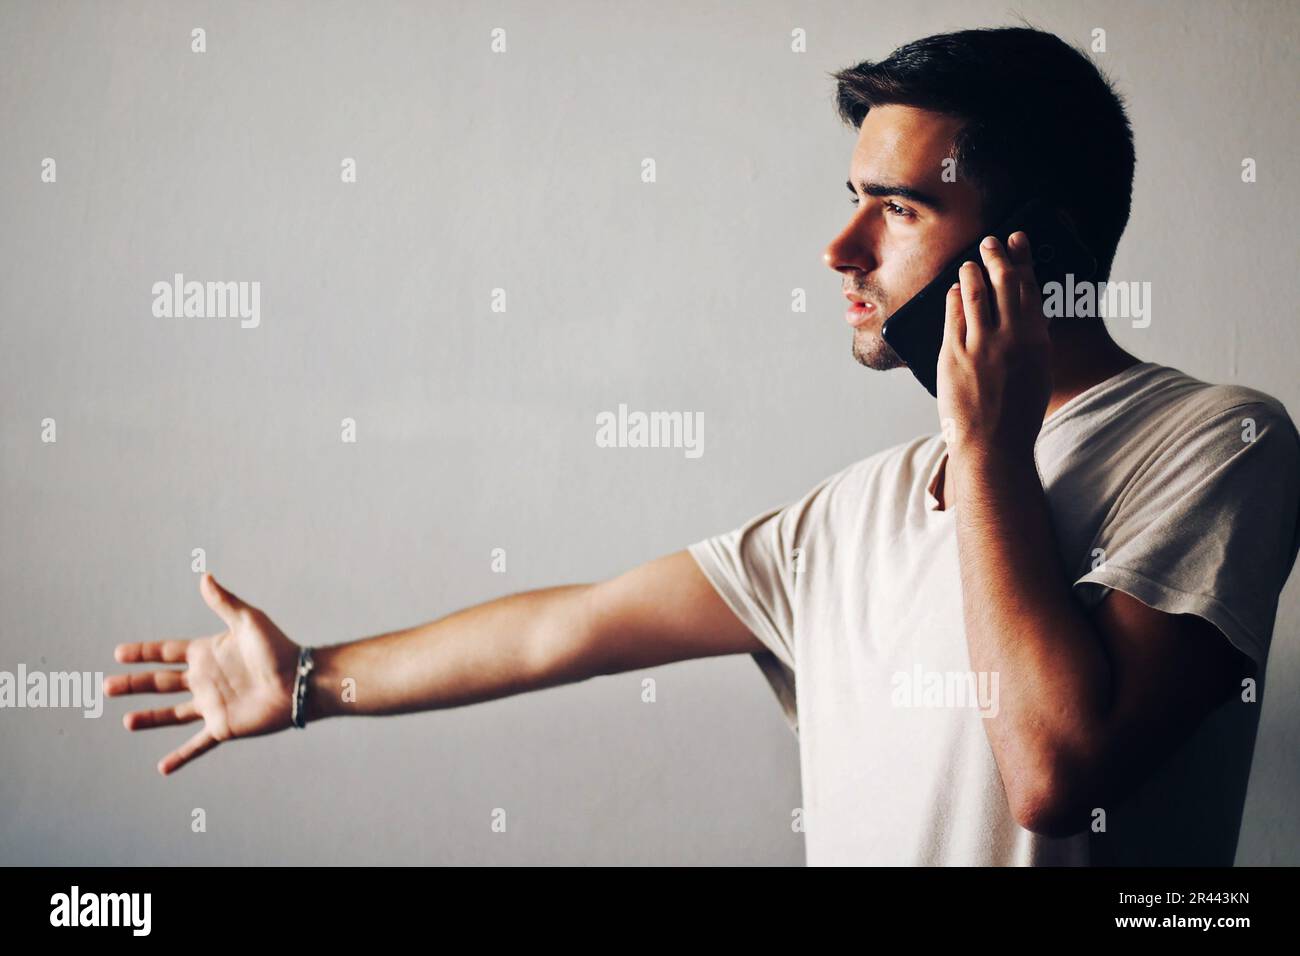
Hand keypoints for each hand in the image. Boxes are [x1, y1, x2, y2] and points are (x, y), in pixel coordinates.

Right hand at [107, 573, 300, 774]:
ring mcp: (213, 705)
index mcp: (207, 654)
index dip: (143, 653)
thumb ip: (224, 602)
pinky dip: (181, 757)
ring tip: (126, 722)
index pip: (167, 652)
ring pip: (173, 714)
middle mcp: (205, 680)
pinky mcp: (224, 727)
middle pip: (161, 683)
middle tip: (107, 687)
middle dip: (135, 684)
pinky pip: (197, 745)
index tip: (119, 653)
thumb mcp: (248, 621)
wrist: (300, 682)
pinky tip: (162, 769)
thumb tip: (205, 576)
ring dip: (150, 719)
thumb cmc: (278, 649)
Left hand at [936, 231, 1051, 461]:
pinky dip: (954, 298)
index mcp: (1037, 341)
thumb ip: (1032, 342)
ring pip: (977, 294)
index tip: (1018, 241)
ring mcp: (982, 345)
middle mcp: (1012, 338)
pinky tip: (952, 290)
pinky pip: (954, 317)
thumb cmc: (1016, 416)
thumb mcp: (1036, 374)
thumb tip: (1029, 315)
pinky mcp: (955, 355)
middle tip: (991, 241)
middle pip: (1005, 283)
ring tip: (968, 262)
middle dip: (997, 256)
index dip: (1023, 260)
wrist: (993, 446)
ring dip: (972, 273)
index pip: (1030, 289)